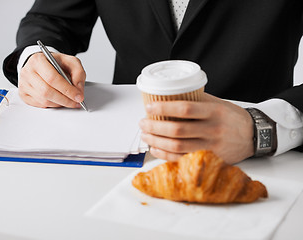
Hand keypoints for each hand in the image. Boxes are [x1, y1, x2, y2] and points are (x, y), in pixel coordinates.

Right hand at [18, 52, 85, 107]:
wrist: (43, 64)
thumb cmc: (56, 63)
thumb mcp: (71, 62)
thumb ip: (78, 73)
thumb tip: (79, 90)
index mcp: (38, 60)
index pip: (52, 78)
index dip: (67, 89)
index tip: (78, 96)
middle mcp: (27, 72)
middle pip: (46, 91)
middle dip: (64, 99)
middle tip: (76, 102)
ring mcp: (24, 84)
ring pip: (43, 100)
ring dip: (59, 103)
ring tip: (69, 101)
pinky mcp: (23, 94)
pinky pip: (39, 105)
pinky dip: (52, 105)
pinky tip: (59, 101)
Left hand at [139, 93, 254, 163]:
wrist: (254, 136)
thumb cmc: (233, 118)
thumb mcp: (218, 103)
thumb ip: (198, 100)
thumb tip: (172, 95)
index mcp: (214, 112)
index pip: (185, 109)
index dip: (164, 108)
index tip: (149, 107)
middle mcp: (212, 129)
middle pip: (178, 130)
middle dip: (155, 127)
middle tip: (143, 123)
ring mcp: (211, 146)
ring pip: (178, 147)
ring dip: (157, 142)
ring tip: (145, 136)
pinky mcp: (209, 159)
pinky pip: (183, 159)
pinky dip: (166, 155)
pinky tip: (156, 149)